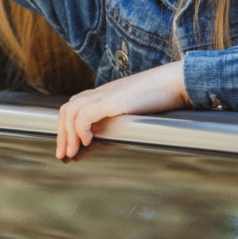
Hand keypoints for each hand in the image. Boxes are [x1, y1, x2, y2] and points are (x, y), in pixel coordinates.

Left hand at [55, 61, 187, 158]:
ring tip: (72, 152)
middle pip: (67, 110)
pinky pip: (87, 113)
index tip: (65, 149)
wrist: (175, 83)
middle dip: (62, 134)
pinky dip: (81, 128)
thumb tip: (89, 148)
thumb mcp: (126, 119)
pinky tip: (88, 141)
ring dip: (68, 134)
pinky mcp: (113, 101)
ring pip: (72, 111)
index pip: (71, 109)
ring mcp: (105, 95)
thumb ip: (107, 131)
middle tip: (63, 155)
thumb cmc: (157, 100)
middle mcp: (99, 94)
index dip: (63, 129)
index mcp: (101, 96)